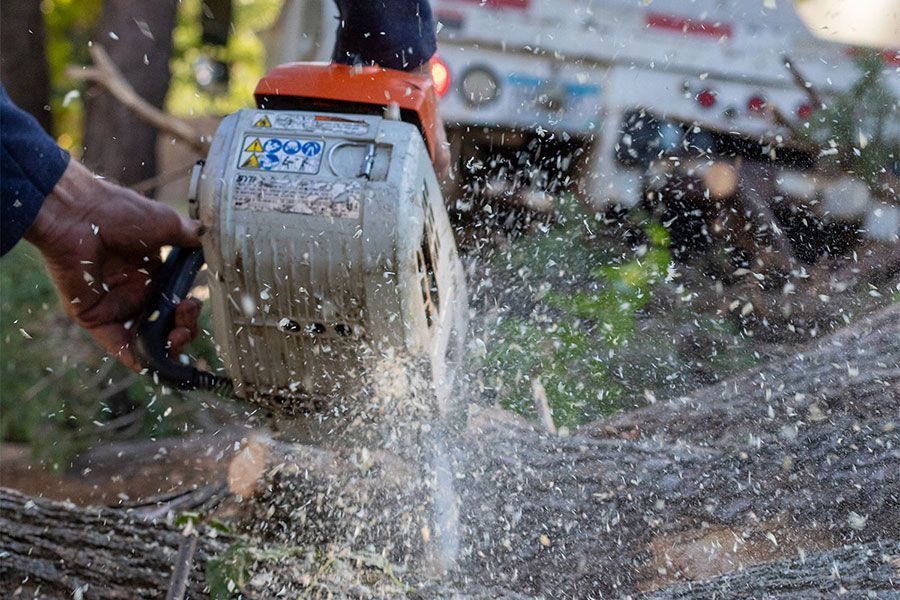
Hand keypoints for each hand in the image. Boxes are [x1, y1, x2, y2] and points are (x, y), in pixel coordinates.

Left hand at [25, 160, 202, 370]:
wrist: (79, 212)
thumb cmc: (119, 212)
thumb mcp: (165, 223)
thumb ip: (188, 237)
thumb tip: (208, 239)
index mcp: (150, 273)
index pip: (175, 303)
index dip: (188, 311)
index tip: (194, 303)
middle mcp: (133, 292)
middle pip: (164, 326)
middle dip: (182, 330)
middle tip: (186, 319)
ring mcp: (114, 306)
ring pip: (146, 339)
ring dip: (166, 346)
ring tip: (177, 337)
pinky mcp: (93, 317)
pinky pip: (117, 345)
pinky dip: (135, 358)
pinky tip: (153, 363)